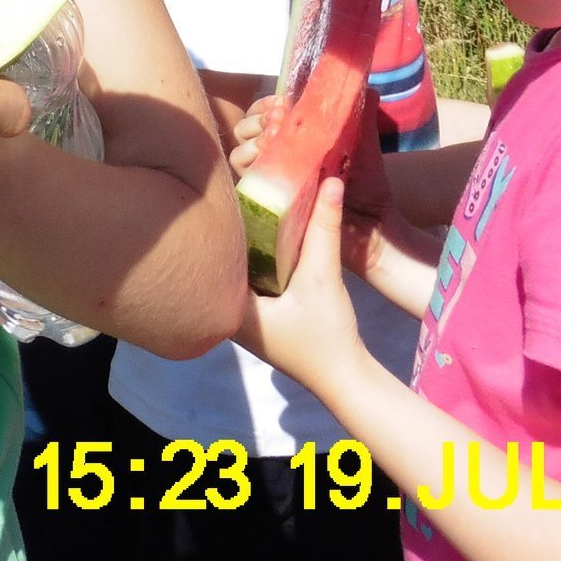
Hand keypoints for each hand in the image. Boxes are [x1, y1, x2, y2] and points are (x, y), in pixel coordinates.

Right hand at [232, 89, 393, 281]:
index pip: (264, 117)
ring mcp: (274, 184)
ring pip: (240, 154)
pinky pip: (249, 183)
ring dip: (254, 138)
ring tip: (275, 134)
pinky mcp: (272, 206)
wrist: (375, 230)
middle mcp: (279, 162)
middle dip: (257, 118)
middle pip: (244, 131)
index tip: (282, 100)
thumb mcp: (365, 146)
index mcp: (296, 144)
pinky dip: (256, 165)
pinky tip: (275, 156)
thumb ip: (363, 116)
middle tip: (278, 117)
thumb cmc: (370, 188)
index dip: (266, 105)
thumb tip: (369, 86)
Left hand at [235, 176, 372, 395]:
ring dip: (249, 242)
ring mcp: (244, 318)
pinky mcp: (261, 318)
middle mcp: (228, 314)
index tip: (225, 189)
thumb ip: (323, 230)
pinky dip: (261, 257)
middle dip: (233, 228)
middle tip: (238, 187)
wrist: (346, 379)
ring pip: (239, 268)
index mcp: (228, 309)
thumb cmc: (327, 336)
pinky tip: (271, 232)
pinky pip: (253, 277)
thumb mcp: (323, 278)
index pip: (213, 256)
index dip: (219, 223)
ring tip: (253, 201)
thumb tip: (329, 181)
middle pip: (224, 260)